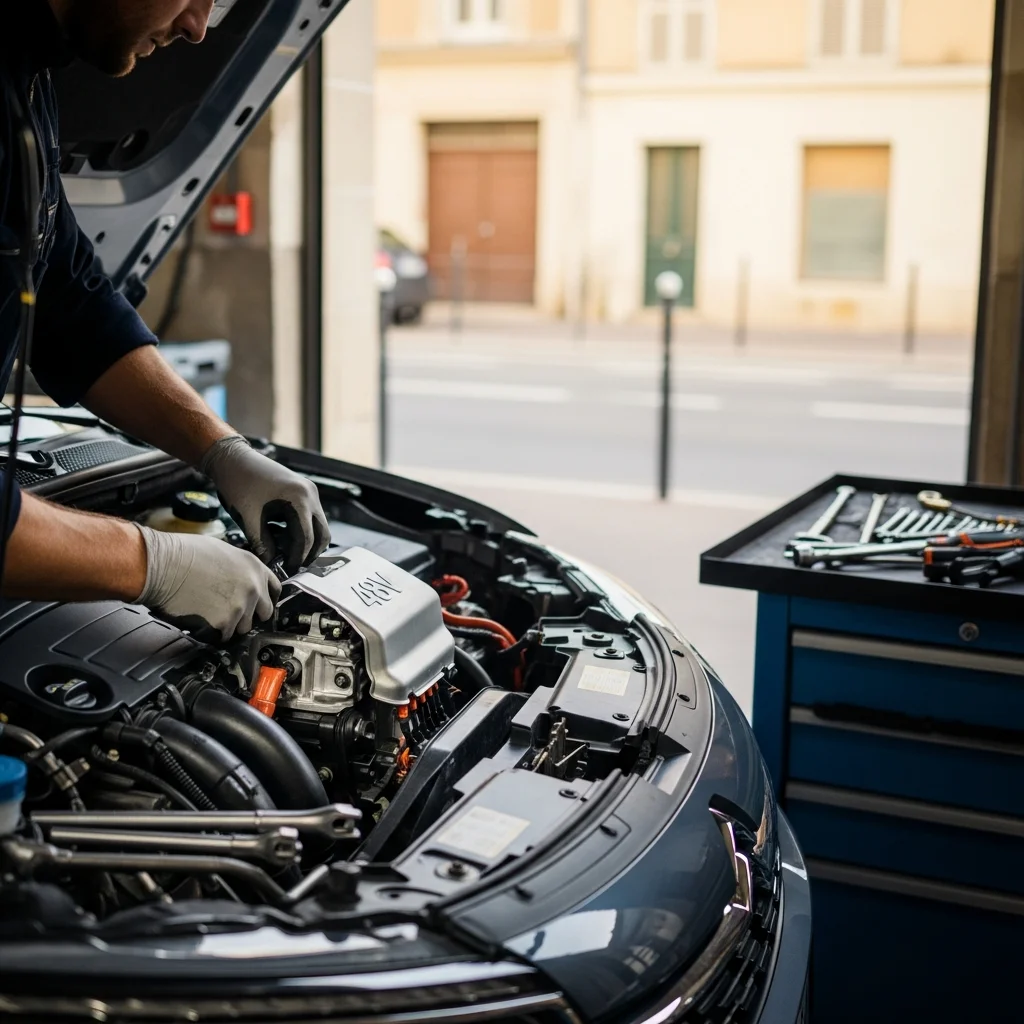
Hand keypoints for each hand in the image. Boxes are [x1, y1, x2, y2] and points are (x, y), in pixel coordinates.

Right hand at [135, 525, 280, 640]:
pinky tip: (201, 619)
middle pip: (264, 613)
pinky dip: (213, 633)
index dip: (265, 599)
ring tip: (210, 613)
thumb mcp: (223, 551)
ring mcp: (241, 607)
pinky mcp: (225, 623)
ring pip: (243, 628)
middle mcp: (253, 587)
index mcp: (255, 567)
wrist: (162, 565)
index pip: (274, 590)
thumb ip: (240, 569)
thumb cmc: (184, 553)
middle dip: (250, 615)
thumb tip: (241, 580)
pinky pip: (224, 636)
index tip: (259, 605)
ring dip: (230, 625)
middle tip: (231, 613)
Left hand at [199, 435, 329, 574]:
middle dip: (309, 553)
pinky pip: (309, 517)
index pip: (307, 537)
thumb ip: (262, 544)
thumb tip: (271, 565)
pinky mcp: (302, 491)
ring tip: (285, 553)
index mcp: (299, 498)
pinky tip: (280, 537)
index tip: (287, 570)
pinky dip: (300, 530)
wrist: (232, 458)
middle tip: (292, 566)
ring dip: (305, 542)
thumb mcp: (248, 518)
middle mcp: (310, 494)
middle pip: (322, 533)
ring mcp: (309, 491)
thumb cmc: (238, 483)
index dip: (297, 557)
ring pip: (318, 526)